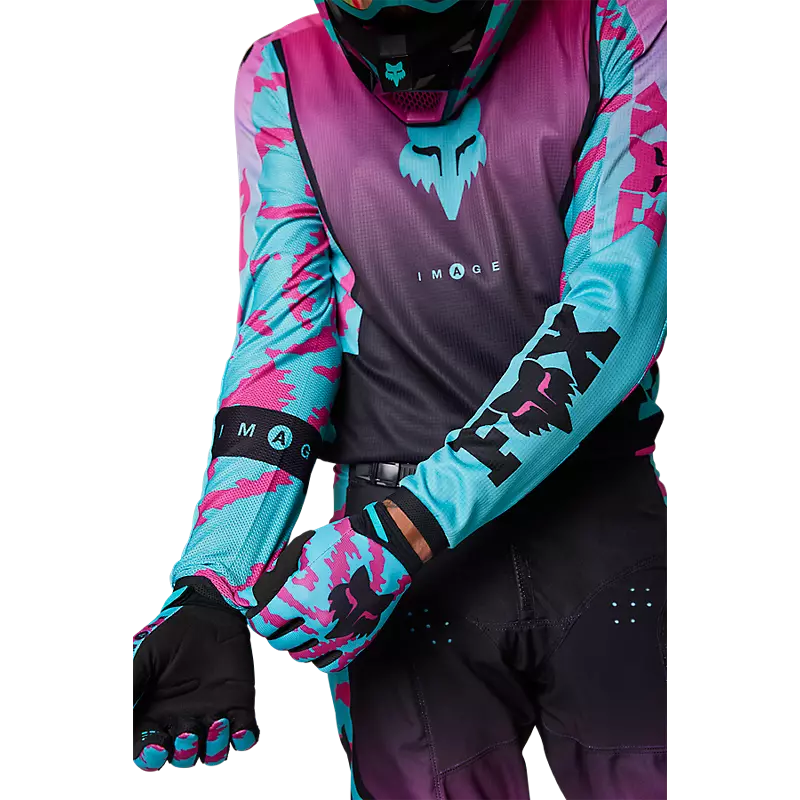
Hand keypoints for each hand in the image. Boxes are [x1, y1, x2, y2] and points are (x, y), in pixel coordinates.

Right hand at [132, 585, 259, 770]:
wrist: (208, 609)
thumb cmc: (171, 631)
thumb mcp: (145, 656)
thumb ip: (131, 685)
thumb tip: (116, 715)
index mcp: (154, 714)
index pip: (148, 752)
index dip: (151, 758)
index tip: (158, 747)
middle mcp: (182, 720)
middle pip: (182, 758)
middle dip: (186, 754)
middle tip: (190, 731)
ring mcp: (212, 714)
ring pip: (213, 753)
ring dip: (215, 749)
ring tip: (218, 723)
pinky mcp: (239, 705)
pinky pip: (245, 736)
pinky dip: (246, 740)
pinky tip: (241, 728)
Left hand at [246, 501, 429, 671]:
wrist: (387, 549)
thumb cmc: (345, 542)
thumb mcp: (302, 548)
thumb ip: (276, 575)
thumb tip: (253, 596)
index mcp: (301, 595)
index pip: (263, 624)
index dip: (257, 618)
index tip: (260, 613)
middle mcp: (318, 621)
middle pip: (279, 642)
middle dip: (274, 631)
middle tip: (279, 618)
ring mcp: (338, 636)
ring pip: (300, 656)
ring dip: (294, 644)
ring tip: (299, 627)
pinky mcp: (356, 643)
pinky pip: (327, 665)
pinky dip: (317, 656)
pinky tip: (318, 640)